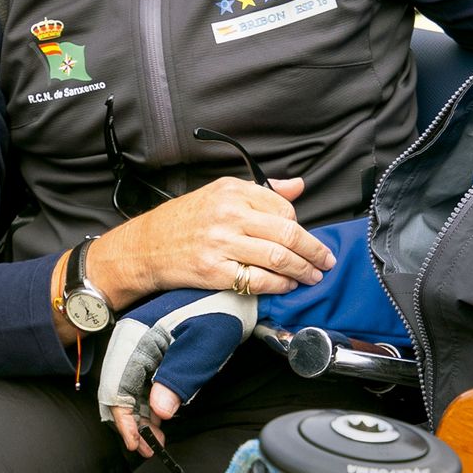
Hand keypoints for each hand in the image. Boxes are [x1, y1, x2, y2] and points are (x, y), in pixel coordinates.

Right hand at [86, 175, 336, 313]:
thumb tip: (298, 186)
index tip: (306, 238)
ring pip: (277, 257)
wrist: (146, 246)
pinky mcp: (214, 271)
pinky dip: (278, 285)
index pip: (283, 208)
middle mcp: (228, 214)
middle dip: (313, 251)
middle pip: (287, 233)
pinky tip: (286, 286)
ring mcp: (221, 243)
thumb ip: (263, 191)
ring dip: (301, 270)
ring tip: (312, 276)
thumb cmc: (187, 219)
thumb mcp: (221, 192)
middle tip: (326, 261)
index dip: (300, 226)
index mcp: (233, 191)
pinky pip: (257, 280)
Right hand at [97, 289, 255, 451]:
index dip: (125, 419)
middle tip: (149, 447)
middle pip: (118, 389)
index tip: (138, 442)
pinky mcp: (153, 348)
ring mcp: (141, 344)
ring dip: (140, 415)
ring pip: (129, 388)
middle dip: (131, 422)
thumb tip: (159, 411)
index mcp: (135, 335)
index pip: (116, 386)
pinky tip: (160, 417)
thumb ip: (179, 378)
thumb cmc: (222, 310)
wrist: (237, 292)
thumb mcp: (203, 345)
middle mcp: (132, 339)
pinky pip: (142, 380)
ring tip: (157, 438)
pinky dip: (148, 402)